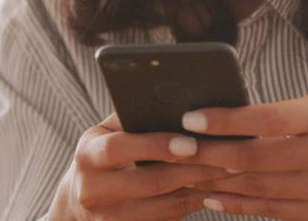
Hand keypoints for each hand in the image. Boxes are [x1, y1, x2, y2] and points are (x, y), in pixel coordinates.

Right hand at [49, 113, 233, 220]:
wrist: (77, 206)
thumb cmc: (101, 158)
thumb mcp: (104, 135)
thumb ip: (129, 118)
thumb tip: (170, 98)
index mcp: (88, 156)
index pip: (119, 149)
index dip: (154, 145)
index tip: (189, 142)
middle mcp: (93, 190)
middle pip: (150, 182)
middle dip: (193, 169)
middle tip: (229, 156)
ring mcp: (110, 218)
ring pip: (166, 207)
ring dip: (202, 189)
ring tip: (230, 172)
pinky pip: (169, 220)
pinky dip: (194, 204)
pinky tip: (215, 191)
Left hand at [180, 93, 307, 220]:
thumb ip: (282, 113)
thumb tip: (222, 118)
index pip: (268, 118)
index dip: (226, 120)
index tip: (191, 118)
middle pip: (258, 158)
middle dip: (211, 154)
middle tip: (175, 148)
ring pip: (261, 188)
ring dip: (217, 181)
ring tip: (185, 172)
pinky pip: (273, 211)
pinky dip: (239, 204)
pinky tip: (213, 196)